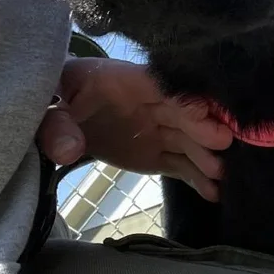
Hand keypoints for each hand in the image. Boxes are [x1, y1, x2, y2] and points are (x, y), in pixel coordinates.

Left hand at [37, 58, 232, 200]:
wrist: (63, 112)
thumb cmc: (59, 97)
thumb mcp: (50, 103)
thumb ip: (56, 124)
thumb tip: (69, 150)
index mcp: (127, 81)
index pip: (161, 86)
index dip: (183, 97)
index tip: (204, 110)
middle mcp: (152, 103)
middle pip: (181, 114)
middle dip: (202, 127)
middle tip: (223, 142)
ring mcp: (157, 130)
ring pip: (186, 142)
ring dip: (204, 156)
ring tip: (222, 174)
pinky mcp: (156, 154)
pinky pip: (179, 165)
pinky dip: (196, 178)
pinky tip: (214, 192)